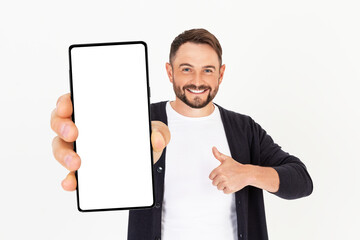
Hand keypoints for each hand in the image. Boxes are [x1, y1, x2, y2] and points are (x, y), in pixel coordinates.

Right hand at [51, 93, 169, 190]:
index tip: (67, 107)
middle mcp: (82, 128)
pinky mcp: (82, 171)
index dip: (65, 102)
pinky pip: (70, 174)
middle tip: (74, 134)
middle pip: (60, 122)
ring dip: (64, 155)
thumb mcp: (155, 132)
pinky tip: (72, 183)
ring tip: (76, 164)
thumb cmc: (143, 138)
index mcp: (95, 112)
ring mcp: (79, 149)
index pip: (72, 101)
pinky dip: (69, 179)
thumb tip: (156, 140)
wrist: (146, 159)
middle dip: (63, 127)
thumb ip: (160, 132)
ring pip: (61, 148)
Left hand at [209, 146, 251, 193]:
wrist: (247, 173)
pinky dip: (228, 189)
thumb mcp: (226, 159)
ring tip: (229, 180)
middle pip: (214, 183)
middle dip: (219, 181)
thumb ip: (218, 154)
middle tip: (226, 177)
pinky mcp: (230, 189)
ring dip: (223, 186)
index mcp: (218, 170)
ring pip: (219, 188)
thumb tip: (213, 148)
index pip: (211, 177)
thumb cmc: (236, 167)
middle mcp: (221, 176)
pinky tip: (231, 184)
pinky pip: (224, 191)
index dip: (215, 176)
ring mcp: (225, 183)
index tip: (220, 175)